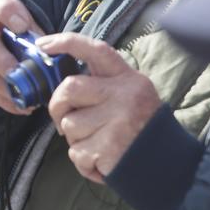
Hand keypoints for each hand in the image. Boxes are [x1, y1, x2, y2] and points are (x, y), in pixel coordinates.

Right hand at [0, 0, 40, 114]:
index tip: (23, 26)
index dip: (9, 11)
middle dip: (5, 64)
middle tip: (26, 80)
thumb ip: (33, 23)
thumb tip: (38, 42)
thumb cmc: (12, 20)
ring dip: (4, 87)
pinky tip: (18, 105)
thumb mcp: (26, 12)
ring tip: (27, 99)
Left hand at [41, 33, 161, 183]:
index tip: (43, 45)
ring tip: (97, 143)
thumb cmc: (140, 130)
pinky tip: (101, 161)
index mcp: (128, 79)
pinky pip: (76, 152)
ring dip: (74, 139)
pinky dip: (83, 161)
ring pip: (69, 124)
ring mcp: (117, 120)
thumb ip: (101, 86)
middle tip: (63, 119)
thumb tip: (61, 85)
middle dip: (57, 105)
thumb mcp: (131, 97)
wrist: (167, 167)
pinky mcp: (109, 146)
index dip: (66, 42)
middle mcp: (124, 95)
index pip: (96, 50)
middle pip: (69, 88)